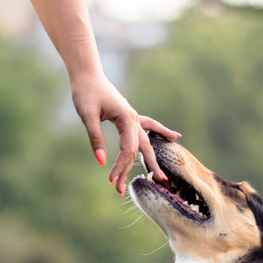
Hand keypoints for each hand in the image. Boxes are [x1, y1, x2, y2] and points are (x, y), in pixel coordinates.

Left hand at [71, 72, 180, 195]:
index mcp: (126, 118)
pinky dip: (162, 131)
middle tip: (141, 188)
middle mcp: (134, 119)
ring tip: (159, 177)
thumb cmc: (86, 92)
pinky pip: (150, 127)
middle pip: (138, 150)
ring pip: (143, 143)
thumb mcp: (87, 115)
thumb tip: (101, 162)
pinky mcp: (130, 117)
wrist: (88, 74)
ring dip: (148, 161)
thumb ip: (96, 138)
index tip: (111, 181)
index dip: (120, 167)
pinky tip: (175, 136)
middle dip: (137, 170)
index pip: (127, 149)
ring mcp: (134, 118)